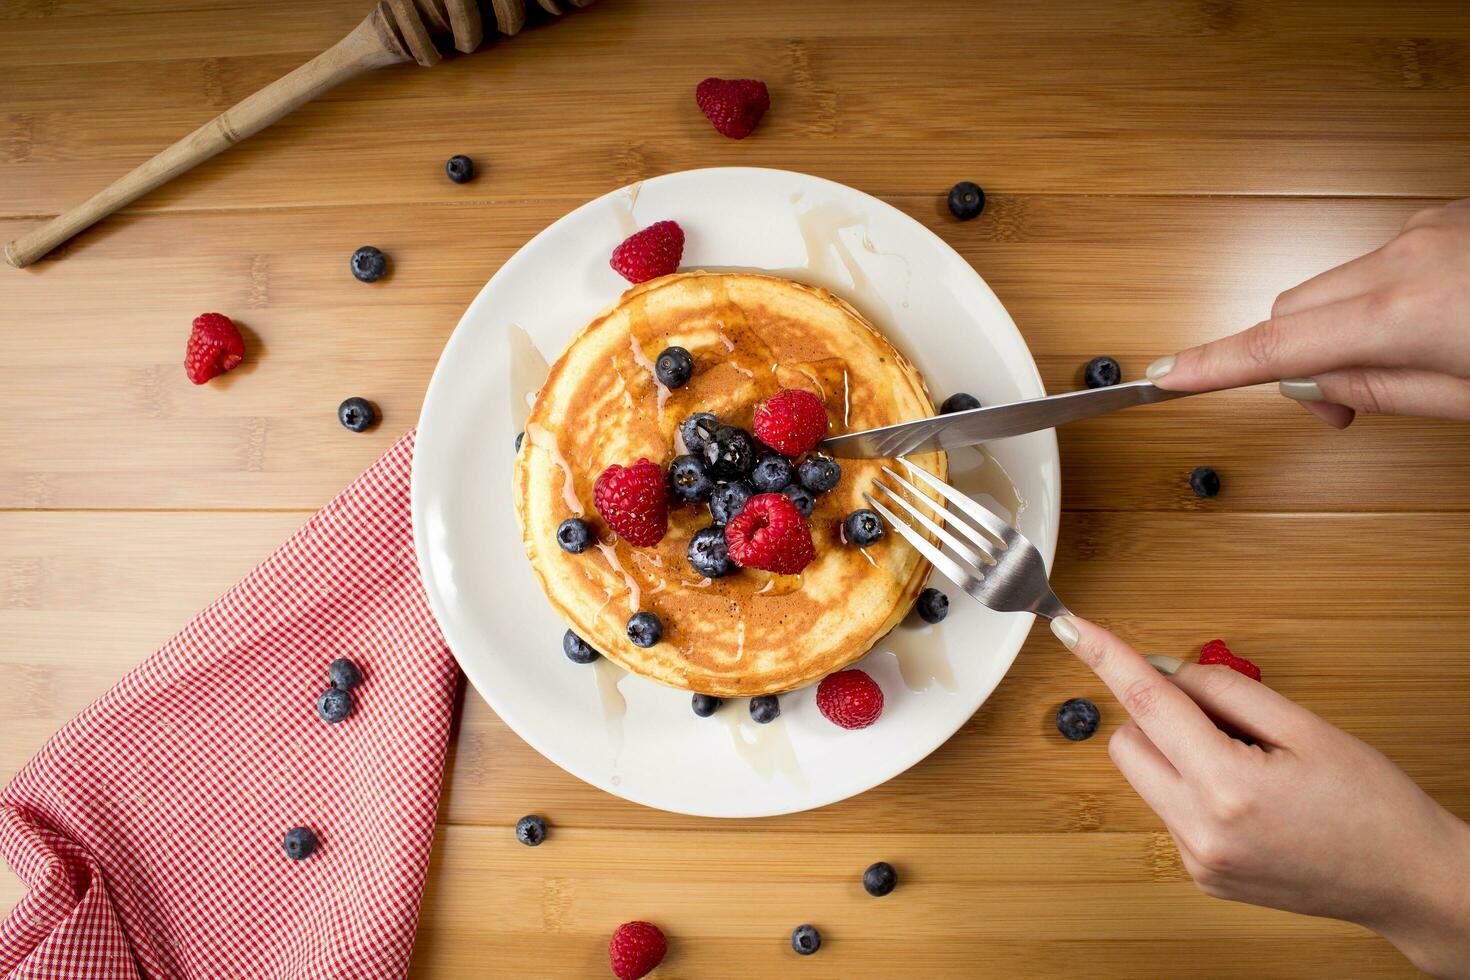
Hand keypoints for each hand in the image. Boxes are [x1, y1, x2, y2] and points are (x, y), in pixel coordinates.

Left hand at [1051, 615, 1469, 977]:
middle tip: (1227, 719)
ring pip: (1145, 776)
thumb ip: (1224, 691)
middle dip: (1160, 717)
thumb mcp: (1305, 726)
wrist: (1409, 881)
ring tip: (1252, 765)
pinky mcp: (1201, 875)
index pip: (1146, 703)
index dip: (1107, 657)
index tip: (1075, 629)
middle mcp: (1199, 831)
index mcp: (1226, 788)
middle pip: (1128, 742)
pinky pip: (1169, 809)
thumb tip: (1165, 670)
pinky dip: (1193, 789)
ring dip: (1178, 754)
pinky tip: (1251, 800)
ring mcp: (1196, 860)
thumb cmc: (1373, 804)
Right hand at [1146, 199, 1469, 427]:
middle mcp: (1406, 256)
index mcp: (1408, 310)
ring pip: (1336, 287)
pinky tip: (1434, 319)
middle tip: (1339, 408)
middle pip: (1293, 311)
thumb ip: (1386, 389)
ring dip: (1343, 327)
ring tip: (1406, 361)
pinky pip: (1381, 262)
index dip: (1215, 364)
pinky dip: (1384, 298)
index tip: (1169, 374)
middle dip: (1297, 358)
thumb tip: (1319, 383)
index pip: (1278, 346)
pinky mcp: (1447, 216)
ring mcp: (1426, 228)